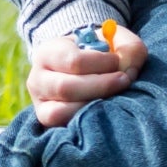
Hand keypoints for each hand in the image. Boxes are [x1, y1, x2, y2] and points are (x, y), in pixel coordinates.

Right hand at [25, 23, 148, 127]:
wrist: (79, 69)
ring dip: (94, 104)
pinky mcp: (46, 120)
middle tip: (123, 80)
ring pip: (62, 110)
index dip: (101, 63)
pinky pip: (62, 125)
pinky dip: (84, 120)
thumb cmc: (98, 54)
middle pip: (66, 87)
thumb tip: (129, 71)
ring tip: (114, 96)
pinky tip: (102, 111)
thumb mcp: (114, 41)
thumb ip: (129, 49)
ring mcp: (40, 102)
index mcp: (48, 52)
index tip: (118, 61)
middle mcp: (37, 78)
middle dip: (101, 86)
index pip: (74, 61)